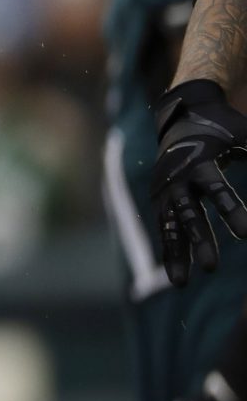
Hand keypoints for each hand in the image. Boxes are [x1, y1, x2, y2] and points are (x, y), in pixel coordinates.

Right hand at [153, 80, 246, 285]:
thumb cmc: (222, 127)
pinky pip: (166, 229)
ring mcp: (166, 191)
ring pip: (171, 227)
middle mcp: (178, 179)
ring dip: (176, 255)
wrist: (183, 116)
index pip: (218, 191)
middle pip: (189, 215)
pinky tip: (177, 277)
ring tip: (181, 284)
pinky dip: (171, 252)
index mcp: (200, 161)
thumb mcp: (244, 134)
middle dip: (200, 241)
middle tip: (212, 268)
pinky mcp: (160, 200)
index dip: (232, 211)